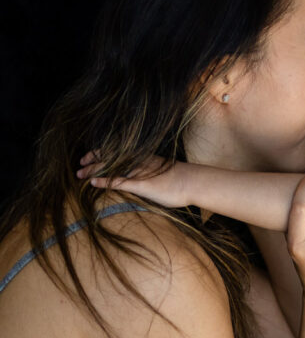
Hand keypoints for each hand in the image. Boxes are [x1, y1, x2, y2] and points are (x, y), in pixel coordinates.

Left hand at [76, 152, 192, 207]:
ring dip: (93, 171)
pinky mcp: (141, 185)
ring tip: (79, 175)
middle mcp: (136, 162)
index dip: (99, 153)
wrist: (192, 182)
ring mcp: (138, 173)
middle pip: (109, 159)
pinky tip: (93, 183)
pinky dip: (105, 182)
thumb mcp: (161, 172)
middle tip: (78, 167)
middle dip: (91, 162)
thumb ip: (149, 173)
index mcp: (141, 158)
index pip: (115, 152)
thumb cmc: (180, 179)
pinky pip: (119, 181)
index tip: (87, 157)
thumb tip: (142, 178)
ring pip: (110, 169)